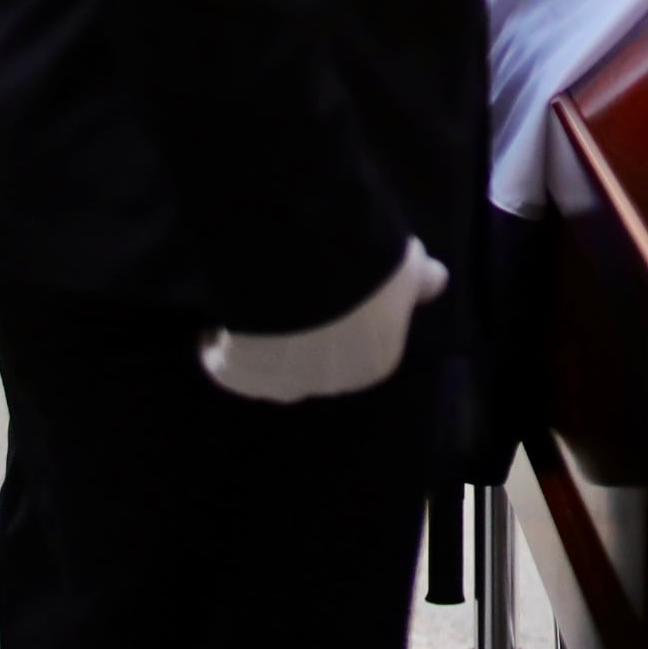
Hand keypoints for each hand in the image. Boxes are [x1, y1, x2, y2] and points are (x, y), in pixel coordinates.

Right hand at [199, 240, 450, 403]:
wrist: (312, 268)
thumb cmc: (368, 268)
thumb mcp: (405, 266)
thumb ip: (422, 279)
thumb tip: (436, 281)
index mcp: (375, 362)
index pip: (360, 354)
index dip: (342, 328)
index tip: (327, 306)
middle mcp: (331, 383)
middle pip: (313, 367)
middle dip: (302, 343)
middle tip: (286, 307)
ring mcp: (282, 381)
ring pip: (267, 374)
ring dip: (255, 353)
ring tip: (241, 320)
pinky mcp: (240, 371)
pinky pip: (225, 370)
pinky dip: (215, 355)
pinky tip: (210, 334)